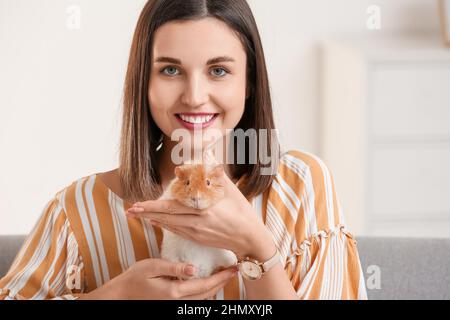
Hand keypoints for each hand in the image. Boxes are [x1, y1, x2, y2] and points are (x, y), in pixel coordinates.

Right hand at [80, 258, 236, 299]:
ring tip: (223, 274)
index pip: (205, 285)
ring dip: (214, 288)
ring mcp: (175, 306)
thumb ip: (174, 267)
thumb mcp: (152, 266)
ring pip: (202, 300)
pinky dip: (204, 292)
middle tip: (232, 270)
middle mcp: (178, 302)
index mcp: (175, 291)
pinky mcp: (172, 305)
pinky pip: (194, 301)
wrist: (121, 295)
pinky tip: (207, 282)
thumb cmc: (134, 278)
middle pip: (207, 294)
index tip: (233, 269)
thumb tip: (195, 268)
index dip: (221, 277)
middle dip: (222, 283)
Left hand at [126, 151, 275, 260]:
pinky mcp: (198, 238)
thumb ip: (211, 174)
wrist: (250, 238)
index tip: (139, 202)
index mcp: (205, 207)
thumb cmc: (242, 211)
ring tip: (136, 215)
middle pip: (167, 216)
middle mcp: (198, 221)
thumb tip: (196, 160)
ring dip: (152, 219)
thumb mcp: (230, 189)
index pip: (174, 205)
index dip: (155, 205)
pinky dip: (164, 225)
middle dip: (147, 213)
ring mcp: (197, 232)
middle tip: (130, 210)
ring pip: (169, 224)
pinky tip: (155, 222)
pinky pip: (176, 231)